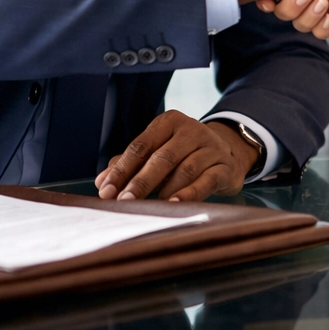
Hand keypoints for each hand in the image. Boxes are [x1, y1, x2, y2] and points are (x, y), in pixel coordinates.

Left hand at [95, 111, 257, 201]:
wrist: (226, 153)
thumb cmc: (182, 154)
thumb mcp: (156, 152)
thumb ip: (128, 165)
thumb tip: (102, 183)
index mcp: (168, 122)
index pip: (141, 146)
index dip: (122, 169)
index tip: (106, 191)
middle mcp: (191, 130)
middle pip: (162, 157)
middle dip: (141, 181)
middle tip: (124, 201)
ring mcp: (211, 147)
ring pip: (185, 169)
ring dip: (165, 189)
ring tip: (149, 206)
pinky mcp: (225, 166)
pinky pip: (207, 180)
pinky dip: (191, 193)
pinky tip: (176, 204)